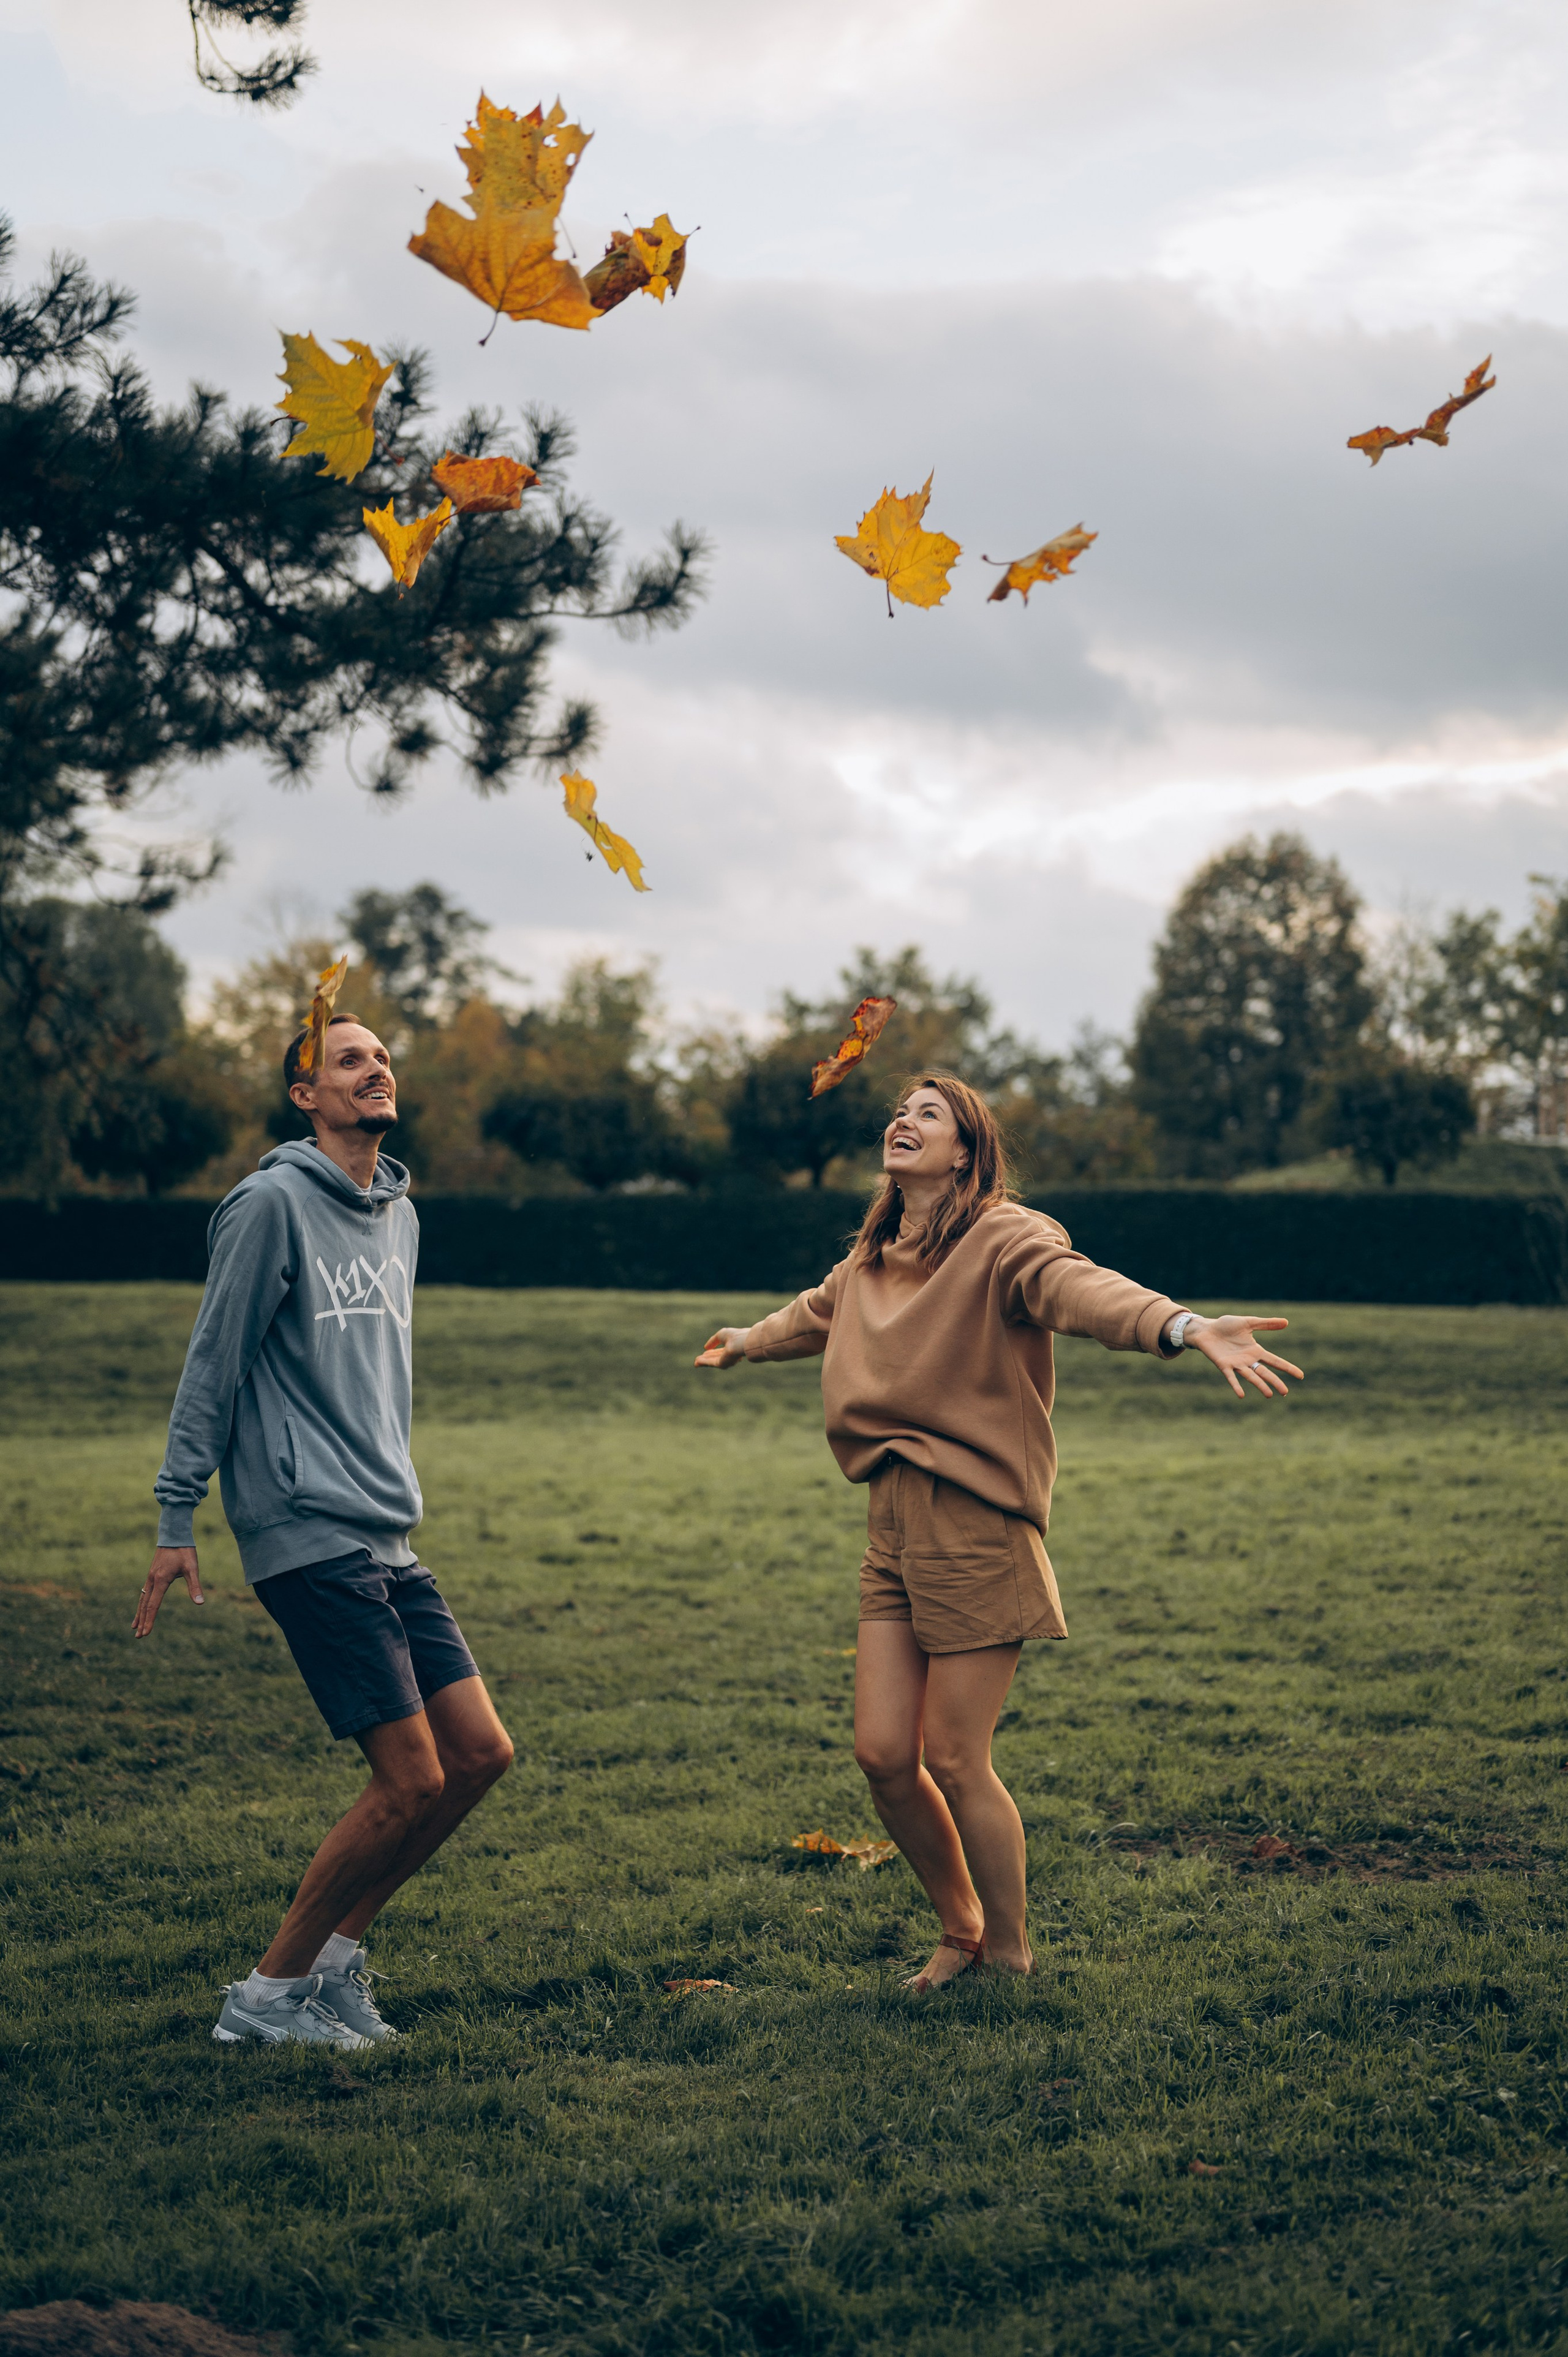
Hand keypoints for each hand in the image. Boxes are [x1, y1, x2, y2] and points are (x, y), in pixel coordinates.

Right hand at [134, 1547, 204, 1636]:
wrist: (174, 1534)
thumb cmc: (184, 1551)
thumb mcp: (192, 1568)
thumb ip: (195, 1586)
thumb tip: (200, 1603)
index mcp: (161, 1580)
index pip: (153, 1606)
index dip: (150, 1621)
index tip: (146, 1634)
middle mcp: (152, 1580)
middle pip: (145, 1605)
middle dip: (142, 1621)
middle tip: (138, 1637)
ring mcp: (150, 1576)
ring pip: (142, 1599)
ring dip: (139, 1613)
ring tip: (135, 1627)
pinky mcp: (152, 1573)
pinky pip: (144, 1592)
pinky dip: (142, 1603)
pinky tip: (142, 1607)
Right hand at [694, 1327, 750, 1368]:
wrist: (741, 1342)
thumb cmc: (734, 1336)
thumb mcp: (721, 1335)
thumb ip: (713, 1341)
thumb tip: (706, 1347)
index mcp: (731, 1348)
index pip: (720, 1352)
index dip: (711, 1353)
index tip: (704, 1352)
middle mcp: (729, 1356)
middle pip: (716, 1358)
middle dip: (706, 1359)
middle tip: (697, 1360)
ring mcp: (726, 1361)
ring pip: (712, 1362)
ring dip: (704, 1362)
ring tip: (695, 1362)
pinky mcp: (722, 1364)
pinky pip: (711, 1363)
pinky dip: (704, 1362)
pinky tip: (697, 1362)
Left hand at [1185, 1315, 1303, 1400]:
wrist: (1206, 1329)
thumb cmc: (1226, 1326)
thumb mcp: (1248, 1322)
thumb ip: (1266, 1324)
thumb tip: (1286, 1322)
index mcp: (1255, 1350)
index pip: (1275, 1361)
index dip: (1287, 1368)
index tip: (1300, 1376)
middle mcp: (1247, 1360)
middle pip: (1264, 1372)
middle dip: (1275, 1381)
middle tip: (1285, 1392)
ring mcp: (1236, 1364)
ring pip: (1251, 1377)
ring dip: (1259, 1385)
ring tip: (1269, 1395)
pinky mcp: (1223, 1365)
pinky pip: (1231, 1377)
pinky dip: (1236, 1385)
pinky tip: (1241, 1394)